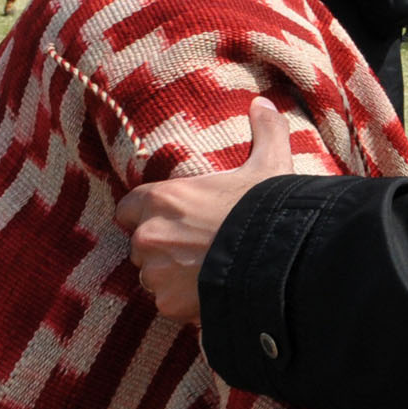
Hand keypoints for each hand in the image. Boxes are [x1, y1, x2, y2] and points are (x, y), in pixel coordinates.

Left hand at [116, 96, 294, 321]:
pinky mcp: (168, 305)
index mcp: (162, 198)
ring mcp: (156, 273)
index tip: (174, 218)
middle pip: (142, 244)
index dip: (149, 214)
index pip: (129, 208)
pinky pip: (169, 304)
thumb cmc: (268, 211)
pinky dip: (186, 303)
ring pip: (154, 277)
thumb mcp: (270, 164)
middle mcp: (149, 235)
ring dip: (172, 276)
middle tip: (199, 247)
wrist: (278, 261)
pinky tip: (212, 294)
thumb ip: (265, 131)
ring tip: (207, 273)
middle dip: (164, 247)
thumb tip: (264, 103)